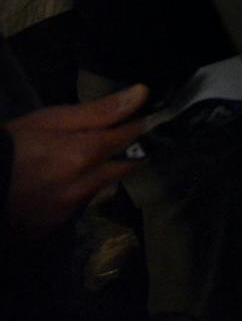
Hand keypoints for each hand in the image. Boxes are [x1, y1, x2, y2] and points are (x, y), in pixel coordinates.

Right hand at [4, 84, 149, 238]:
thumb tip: (142, 93)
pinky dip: (73, 193)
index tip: (148, 120)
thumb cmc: (10, 144)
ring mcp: (66, 211)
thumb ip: (98, 111)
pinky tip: (55, 184)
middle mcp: (81, 187)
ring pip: (98, 188)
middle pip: (122, 168)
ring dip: (95, 175)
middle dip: (123, 155)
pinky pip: (75, 206)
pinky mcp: (52, 227)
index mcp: (82, 155)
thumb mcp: (49, 119)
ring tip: (71, 163)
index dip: (141, 127)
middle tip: (114, 143)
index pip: (129, 139)